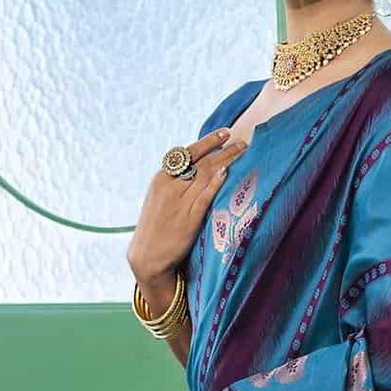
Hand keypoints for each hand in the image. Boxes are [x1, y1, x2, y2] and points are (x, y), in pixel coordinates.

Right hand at [127, 128, 248, 289]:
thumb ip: (174, 183)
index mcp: (161, 178)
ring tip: (243, 152)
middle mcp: (169, 187)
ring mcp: (179, 203)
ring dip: (226, 161)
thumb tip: (195, 169)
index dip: (208, 141)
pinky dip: (214, 184)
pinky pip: (203, 198)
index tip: (225, 133)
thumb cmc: (156, 228)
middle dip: (223, 149)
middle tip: (242, 141)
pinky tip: (226, 173)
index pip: (188, 153)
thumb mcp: (159, 199)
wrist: (147, 257)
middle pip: (201, 162)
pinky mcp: (188, 220)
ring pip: (205, 175)